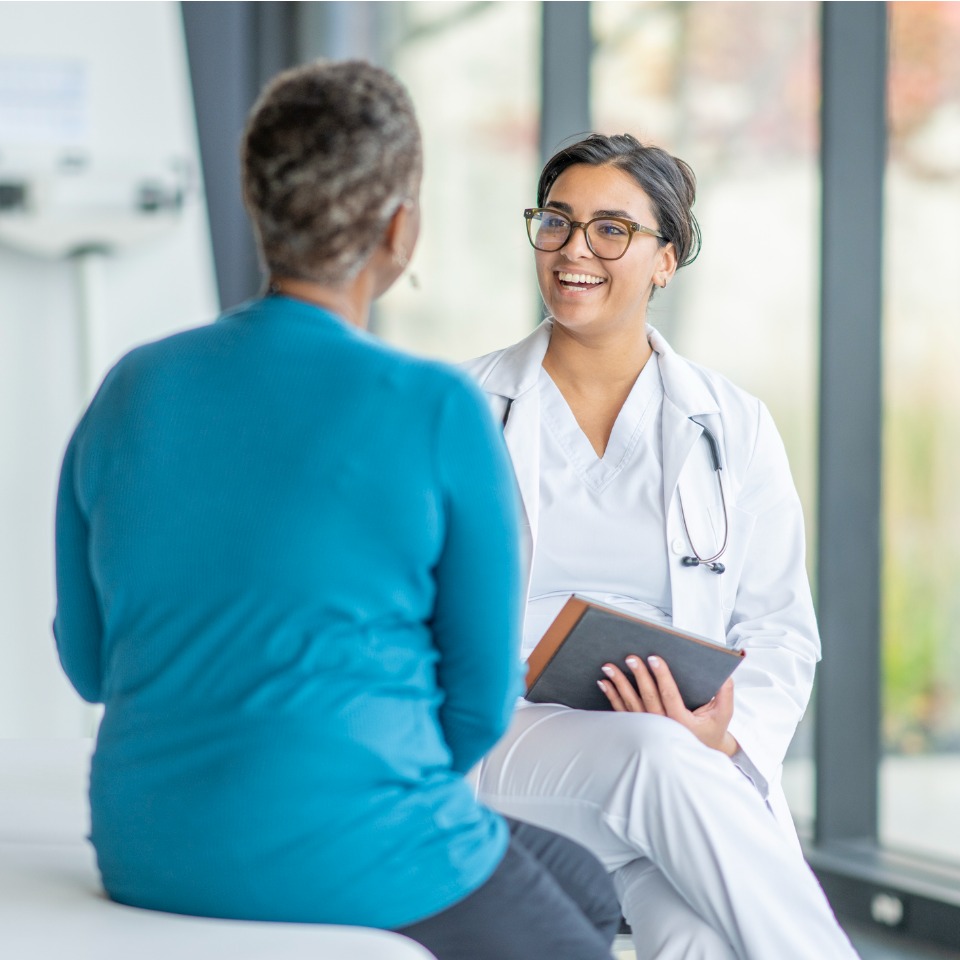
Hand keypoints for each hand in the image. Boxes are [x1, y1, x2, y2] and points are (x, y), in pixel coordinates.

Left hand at [598, 655, 737, 754]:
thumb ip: (725, 694)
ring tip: (608, 667)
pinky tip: (604, 683)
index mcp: (681, 722)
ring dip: (619, 684)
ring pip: (631, 704)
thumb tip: (726, 674)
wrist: (699, 753)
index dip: (661, 676)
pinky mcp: (638, 728)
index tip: (654, 658)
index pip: (670, 695)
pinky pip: (622, 711)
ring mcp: (648, 728)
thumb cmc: (710, 730)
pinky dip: (612, 696)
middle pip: (647, 697)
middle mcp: (662, 726)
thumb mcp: (723, 714)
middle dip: (638, 676)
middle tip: (630, 657)